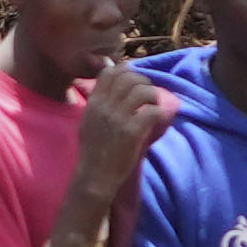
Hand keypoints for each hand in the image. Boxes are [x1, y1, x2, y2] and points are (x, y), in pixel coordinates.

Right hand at [72, 61, 176, 178]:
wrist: (95, 176)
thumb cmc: (93, 150)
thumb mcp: (88, 121)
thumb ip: (99, 101)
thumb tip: (109, 81)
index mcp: (94, 103)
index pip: (109, 72)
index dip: (126, 71)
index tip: (134, 80)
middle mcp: (105, 106)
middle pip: (129, 77)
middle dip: (143, 82)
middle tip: (147, 96)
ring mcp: (118, 118)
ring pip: (142, 90)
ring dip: (152, 96)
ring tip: (153, 106)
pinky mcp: (132, 131)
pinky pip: (152, 111)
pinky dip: (158, 113)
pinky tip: (157, 119)